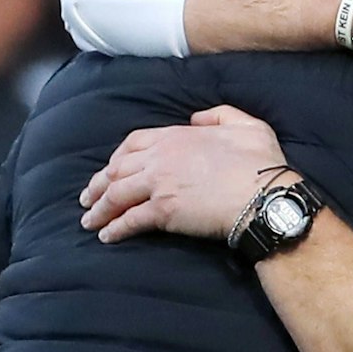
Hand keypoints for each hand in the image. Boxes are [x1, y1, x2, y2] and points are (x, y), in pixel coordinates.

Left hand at [80, 106, 293, 243]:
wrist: (263, 197)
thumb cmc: (260, 163)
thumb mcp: (246, 124)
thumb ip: (218, 115)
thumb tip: (195, 119)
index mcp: (176, 136)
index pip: (134, 143)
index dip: (117, 157)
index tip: (111, 169)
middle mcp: (160, 158)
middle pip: (117, 169)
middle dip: (99, 184)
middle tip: (89, 197)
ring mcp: (159, 185)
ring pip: (117, 195)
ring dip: (100, 208)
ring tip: (90, 221)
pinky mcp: (163, 213)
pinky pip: (130, 220)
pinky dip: (115, 228)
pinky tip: (106, 236)